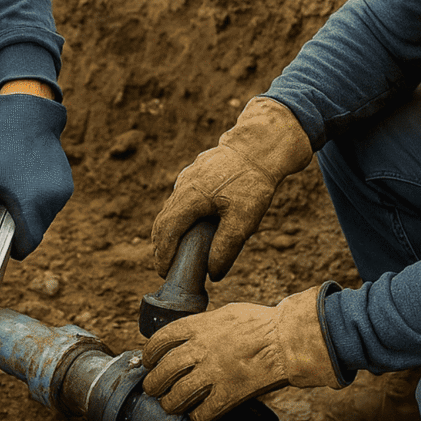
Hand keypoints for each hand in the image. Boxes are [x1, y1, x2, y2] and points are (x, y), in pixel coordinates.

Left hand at [0, 92, 72, 259]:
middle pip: (37, 232)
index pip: (28, 245)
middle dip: (21, 226)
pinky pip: (52, 203)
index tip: (4, 241)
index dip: (15, 248)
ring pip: (45, 218)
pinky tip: (28, 180)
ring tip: (15, 190)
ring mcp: (62, 195)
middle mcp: (51, 204)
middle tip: (4, 208)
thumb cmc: (0, 152)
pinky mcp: (67, 185)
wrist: (28, 120)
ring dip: (31, 213)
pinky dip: (40, 200)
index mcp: (30, 207)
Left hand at [142, 284, 344, 420]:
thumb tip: (193, 334)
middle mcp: (200, 349)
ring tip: (170, 405)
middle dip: (153, 384)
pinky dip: (197, 416)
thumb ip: (205, 325)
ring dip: (170, 403)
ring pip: (177, 396)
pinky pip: (203, 413)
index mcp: (198, 326)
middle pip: (162, 372)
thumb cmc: (262, 323)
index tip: (148, 362)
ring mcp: (213, 373)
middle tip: (154, 389)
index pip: (159, 341)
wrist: (287, 339)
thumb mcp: (226, 314)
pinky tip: (198, 415)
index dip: (149, 354)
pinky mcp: (228, 394)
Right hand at [152, 97, 310, 280]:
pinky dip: (177, 218)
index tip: (164, 272)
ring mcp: (187, 179)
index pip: (167, 231)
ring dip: (168, 233)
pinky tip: (189, 228)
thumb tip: (213, 273)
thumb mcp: (244, 219)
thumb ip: (226, 247)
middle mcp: (183, 187)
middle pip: (162, 221)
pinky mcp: (194, 175)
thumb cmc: (252, 182)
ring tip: (175, 252)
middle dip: (160, 246)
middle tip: (167, 267)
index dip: (163, 254)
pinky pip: (179, 200)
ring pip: (169, 210)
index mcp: (190, 197)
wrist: (259, 147)